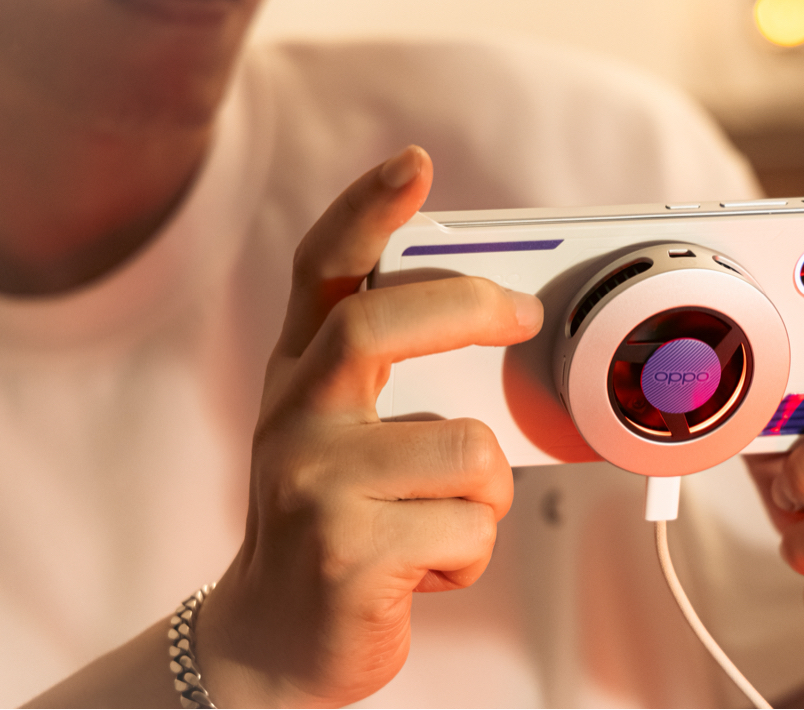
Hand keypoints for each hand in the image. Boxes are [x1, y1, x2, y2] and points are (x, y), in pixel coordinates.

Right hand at [192, 146, 543, 706]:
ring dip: (485, 494)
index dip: (364, 212)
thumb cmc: (335, 525)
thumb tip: (503, 325)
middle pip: (378, 326)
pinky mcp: (346, 551)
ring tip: (443, 522)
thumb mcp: (348, 439)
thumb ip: (398, 385)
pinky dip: (470, 555)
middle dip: (467, 307)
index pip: (322, 274)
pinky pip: (467, 528)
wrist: (276, 642)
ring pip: (465, 451)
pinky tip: (424, 570)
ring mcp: (311, 484)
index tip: (414, 165)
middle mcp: (293, 418)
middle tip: (524, 316)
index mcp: (299, 379)